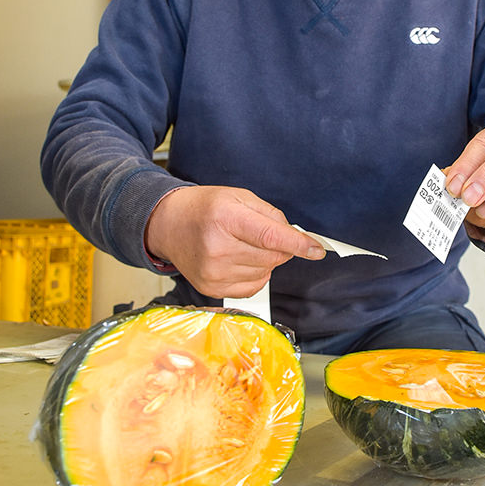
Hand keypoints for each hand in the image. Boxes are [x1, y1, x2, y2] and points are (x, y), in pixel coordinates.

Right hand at [144, 185, 325, 297]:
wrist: (168, 225)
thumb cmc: (204, 208)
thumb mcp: (238, 196)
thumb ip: (271, 215)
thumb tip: (296, 237)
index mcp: (225, 218)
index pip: (270, 236)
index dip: (298, 244)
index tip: (316, 249)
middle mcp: (217, 248)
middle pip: (273, 256)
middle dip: (280, 246)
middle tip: (262, 234)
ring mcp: (213, 272)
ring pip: (266, 272)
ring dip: (266, 260)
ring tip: (243, 244)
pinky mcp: (212, 289)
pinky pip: (253, 286)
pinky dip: (256, 273)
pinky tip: (238, 259)